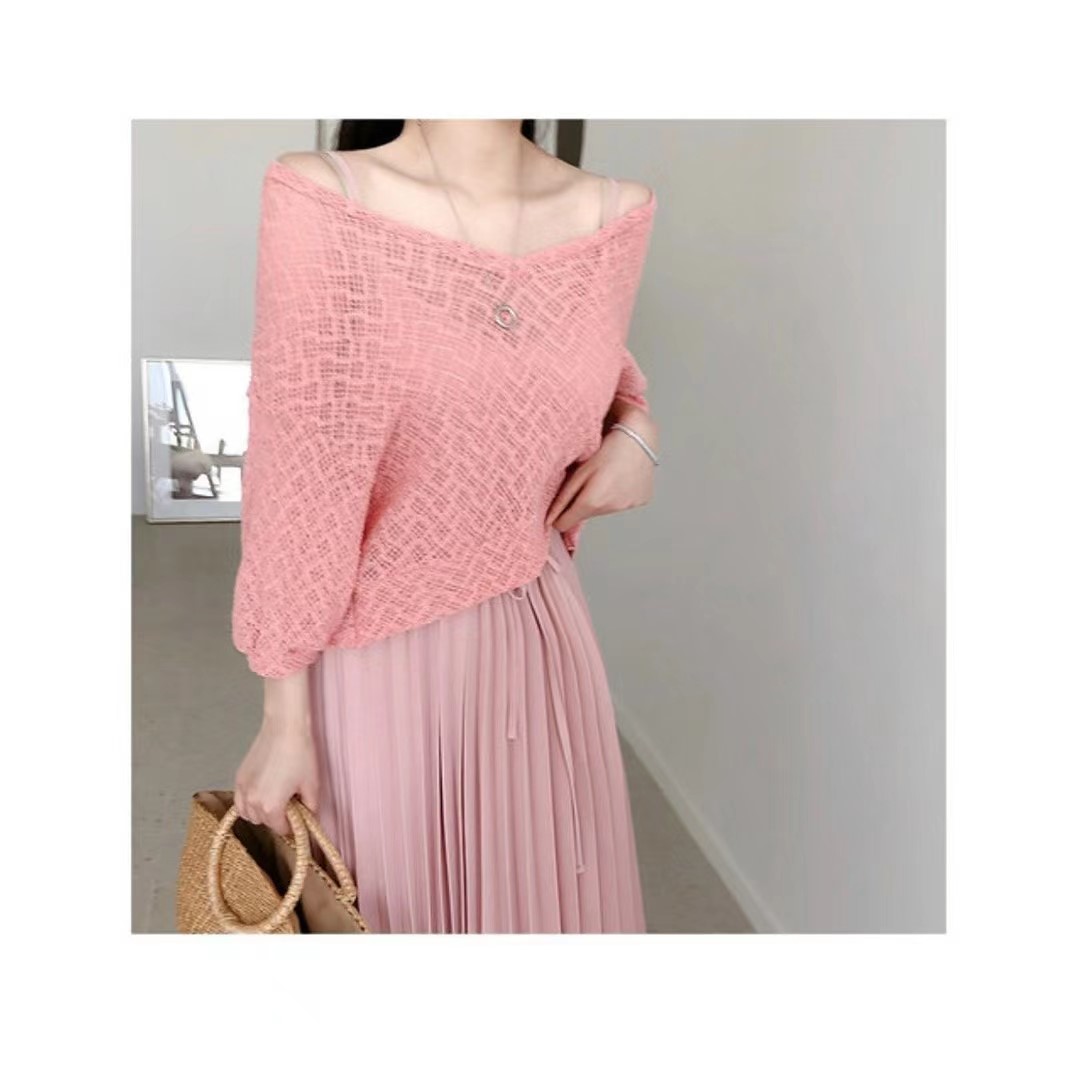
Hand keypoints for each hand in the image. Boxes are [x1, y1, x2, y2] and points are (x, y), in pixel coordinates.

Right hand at [234, 671, 319, 836]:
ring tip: (275, 800)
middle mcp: (252, 801)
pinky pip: (239, 801)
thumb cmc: (300, 754)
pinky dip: (247, 803)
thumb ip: (310, 807)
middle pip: (264, 823)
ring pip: (248, 814)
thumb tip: (309, 817)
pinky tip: (260, 794)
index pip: (281, 829)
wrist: (285, 729)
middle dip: (277, 818)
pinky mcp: (239, 777)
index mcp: (271, 808)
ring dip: (260, 813)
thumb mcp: (312, 785)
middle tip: (290, 806)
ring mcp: (243, 789)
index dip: (292, 826)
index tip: (298, 819)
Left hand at [545, 415, 657, 533]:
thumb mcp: (579, 471)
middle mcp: (611, 508)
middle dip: (583, 502)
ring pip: (604, 509)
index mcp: (592, 501)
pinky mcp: (641, 501)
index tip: (559, 506)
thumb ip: (563, 498)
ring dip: (601, 498)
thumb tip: (549, 520)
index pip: (565, 524)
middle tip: (590, 480)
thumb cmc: (607, 448)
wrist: (639, 436)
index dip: (559, 516)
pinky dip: (619, 495)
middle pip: (586, 515)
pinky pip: (623, 503)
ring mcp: (628, 505)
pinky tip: (621, 477)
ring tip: (607, 476)